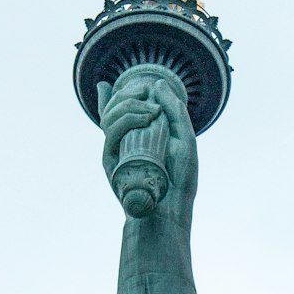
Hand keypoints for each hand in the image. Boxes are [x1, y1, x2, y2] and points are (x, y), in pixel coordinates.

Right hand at [97, 73, 197, 224]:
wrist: (173, 209)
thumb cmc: (180, 179)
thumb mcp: (185, 140)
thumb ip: (174, 111)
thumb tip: (158, 84)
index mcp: (136, 138)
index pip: (117, 112)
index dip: (110, 96)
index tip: (108, 84)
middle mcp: (123, 144)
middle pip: (113, 109)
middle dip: (127, 94)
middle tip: (146, 92)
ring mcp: (116, 151)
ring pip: (110, 117)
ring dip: (129, 104)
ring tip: (151, 108)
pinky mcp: (111, 162)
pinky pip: (112, 133)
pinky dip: (127, 119)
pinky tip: (145, 117)